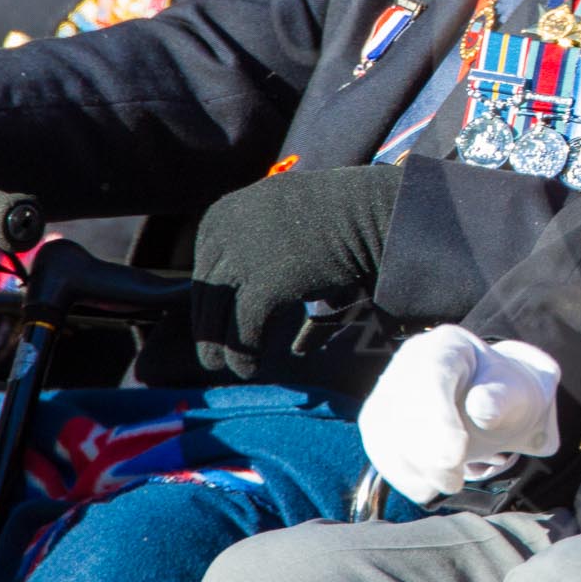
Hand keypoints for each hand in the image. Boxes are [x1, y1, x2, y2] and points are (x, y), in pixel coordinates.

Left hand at [190, 163, 401, 377]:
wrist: (374, 212)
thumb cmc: (344, 215)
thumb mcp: (290, 221)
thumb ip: (269, 251)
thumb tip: (266, 297)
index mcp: (225, 212)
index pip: (206, 268)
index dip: (211, 303)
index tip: (217, 326)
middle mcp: (226, 231)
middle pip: (208, 292)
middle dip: (210, 327)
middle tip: (215, 356)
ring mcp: (243, 258)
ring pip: (218, 315)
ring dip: (223, 347)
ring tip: (235, 368)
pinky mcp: (265, 286)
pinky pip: (244, 332)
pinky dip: (245, 355)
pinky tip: (250, 369)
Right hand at [359, 325, 561, 504]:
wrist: (493, 405)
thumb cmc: (504, 396)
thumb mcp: (516, 393)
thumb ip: (501, 399)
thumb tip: (482, 409)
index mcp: (445, 345)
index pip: (432, 376)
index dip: (438, 418)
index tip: (453, 457)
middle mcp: (409, 362)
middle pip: (402, 407)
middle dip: (426, 453)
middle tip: (454, 482)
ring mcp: (388, 389)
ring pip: (383, 432)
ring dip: (413, 468)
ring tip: (448, 483)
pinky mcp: (378, 420)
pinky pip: (379, 449)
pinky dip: (402, 475)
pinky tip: (427, 486)